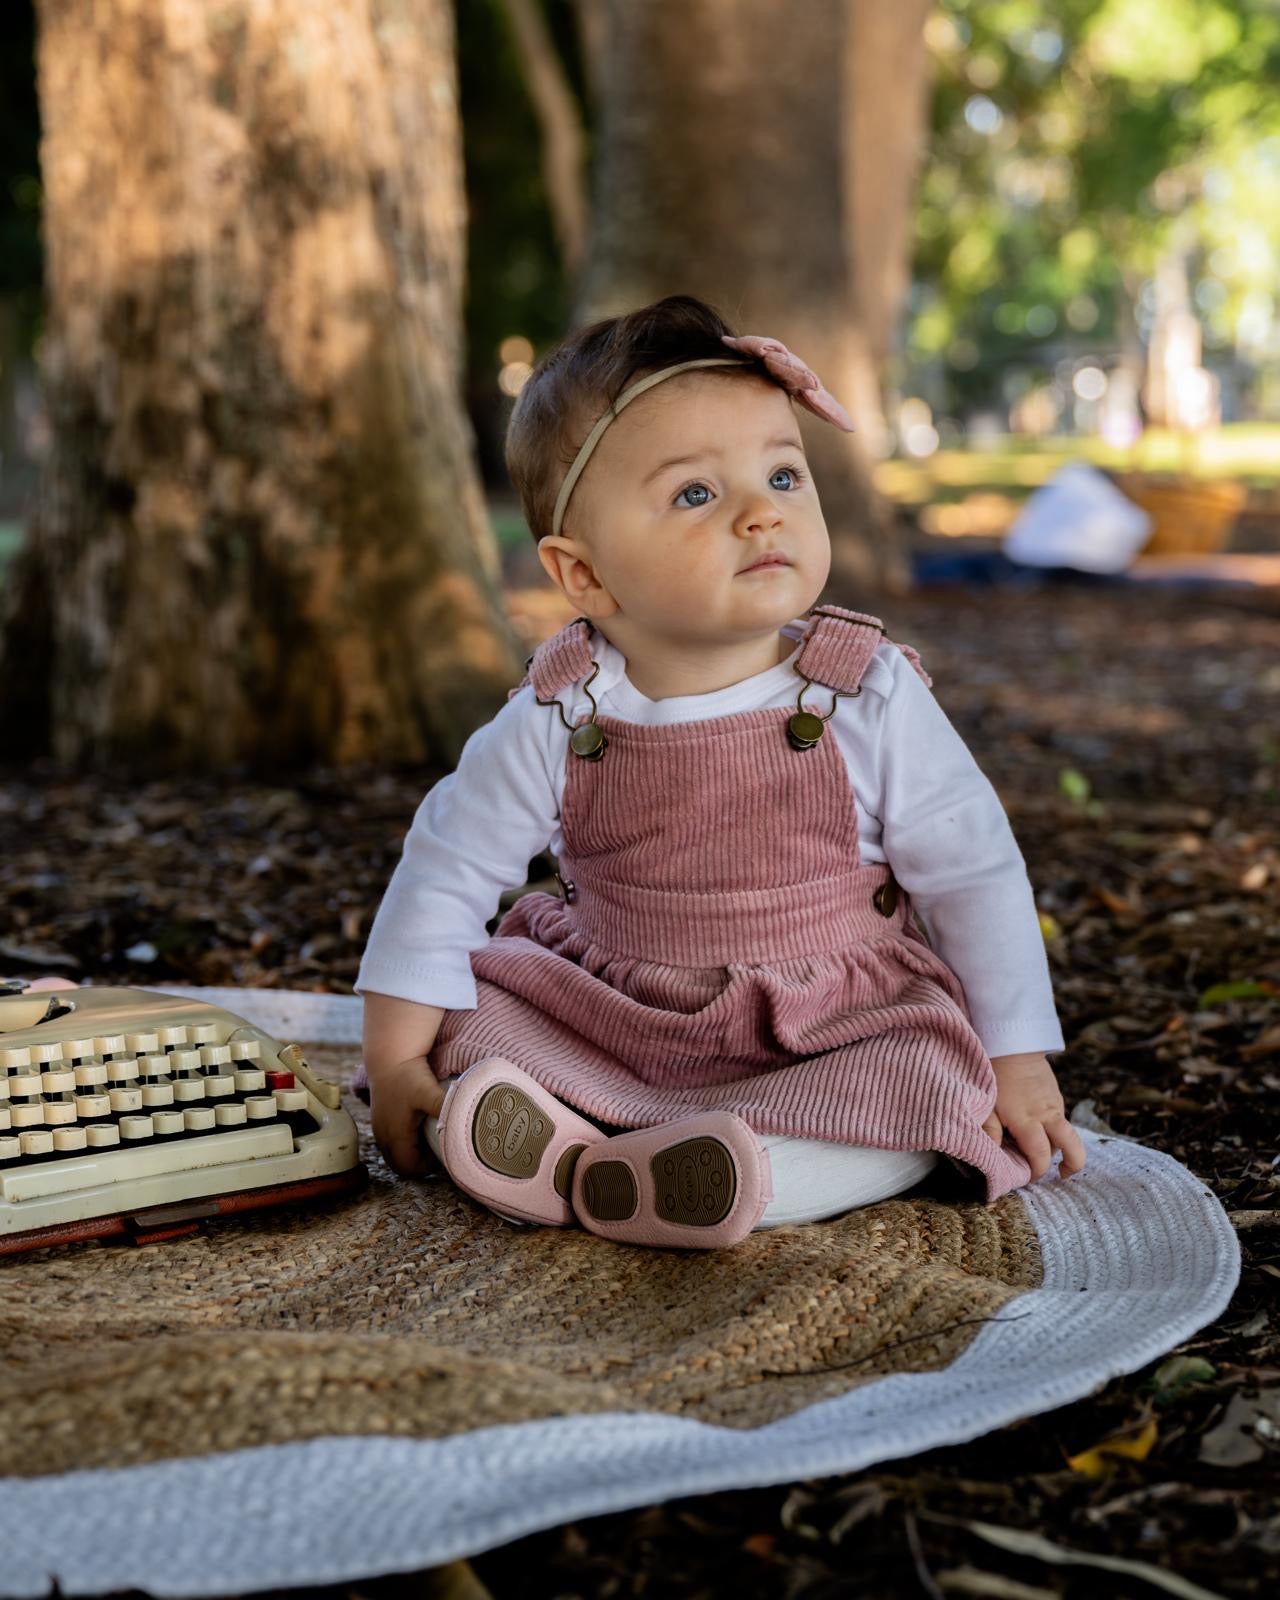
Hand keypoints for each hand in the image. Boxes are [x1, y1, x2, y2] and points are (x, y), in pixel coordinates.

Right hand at [367, 1053, 446, 1178]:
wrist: (389, 1055)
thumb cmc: (408, 1074)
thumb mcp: (429, 1092)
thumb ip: (445, 1107)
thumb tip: (464, 1123)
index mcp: (395, 1136)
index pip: (409, 1168)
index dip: (427, 1168)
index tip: (443, 1152)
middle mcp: (383, 1137)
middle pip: (400, 1165)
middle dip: (419, 1163)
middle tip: (438, 1148)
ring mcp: (379, 1129)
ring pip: (395, 1154)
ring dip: (411, 1153)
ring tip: (430, 1137)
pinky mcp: (379, 1120)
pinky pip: (391, 1143)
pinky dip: (404, 1143)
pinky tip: (419, 1127)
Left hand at [982, 1052, 1085, 1182]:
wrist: (1012, 1042)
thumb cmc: (994, 1074)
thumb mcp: (985, 1104)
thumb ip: (990, 1131)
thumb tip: (994, 1157)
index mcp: (1028, 1120)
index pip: (1040, 1155)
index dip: (1037, 1171)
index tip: (1027, 1177)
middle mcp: (1047, 1114)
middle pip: (1072, 1145)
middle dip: (1072, 1164)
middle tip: (1060, 1174)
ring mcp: (1055, 1103)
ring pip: (1066, 1134)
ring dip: (1059, 1147)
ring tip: (1042, 1153)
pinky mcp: (1056, 1095)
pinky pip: (1060, 1119)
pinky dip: (1053, 1130)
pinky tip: (1036, 1129)